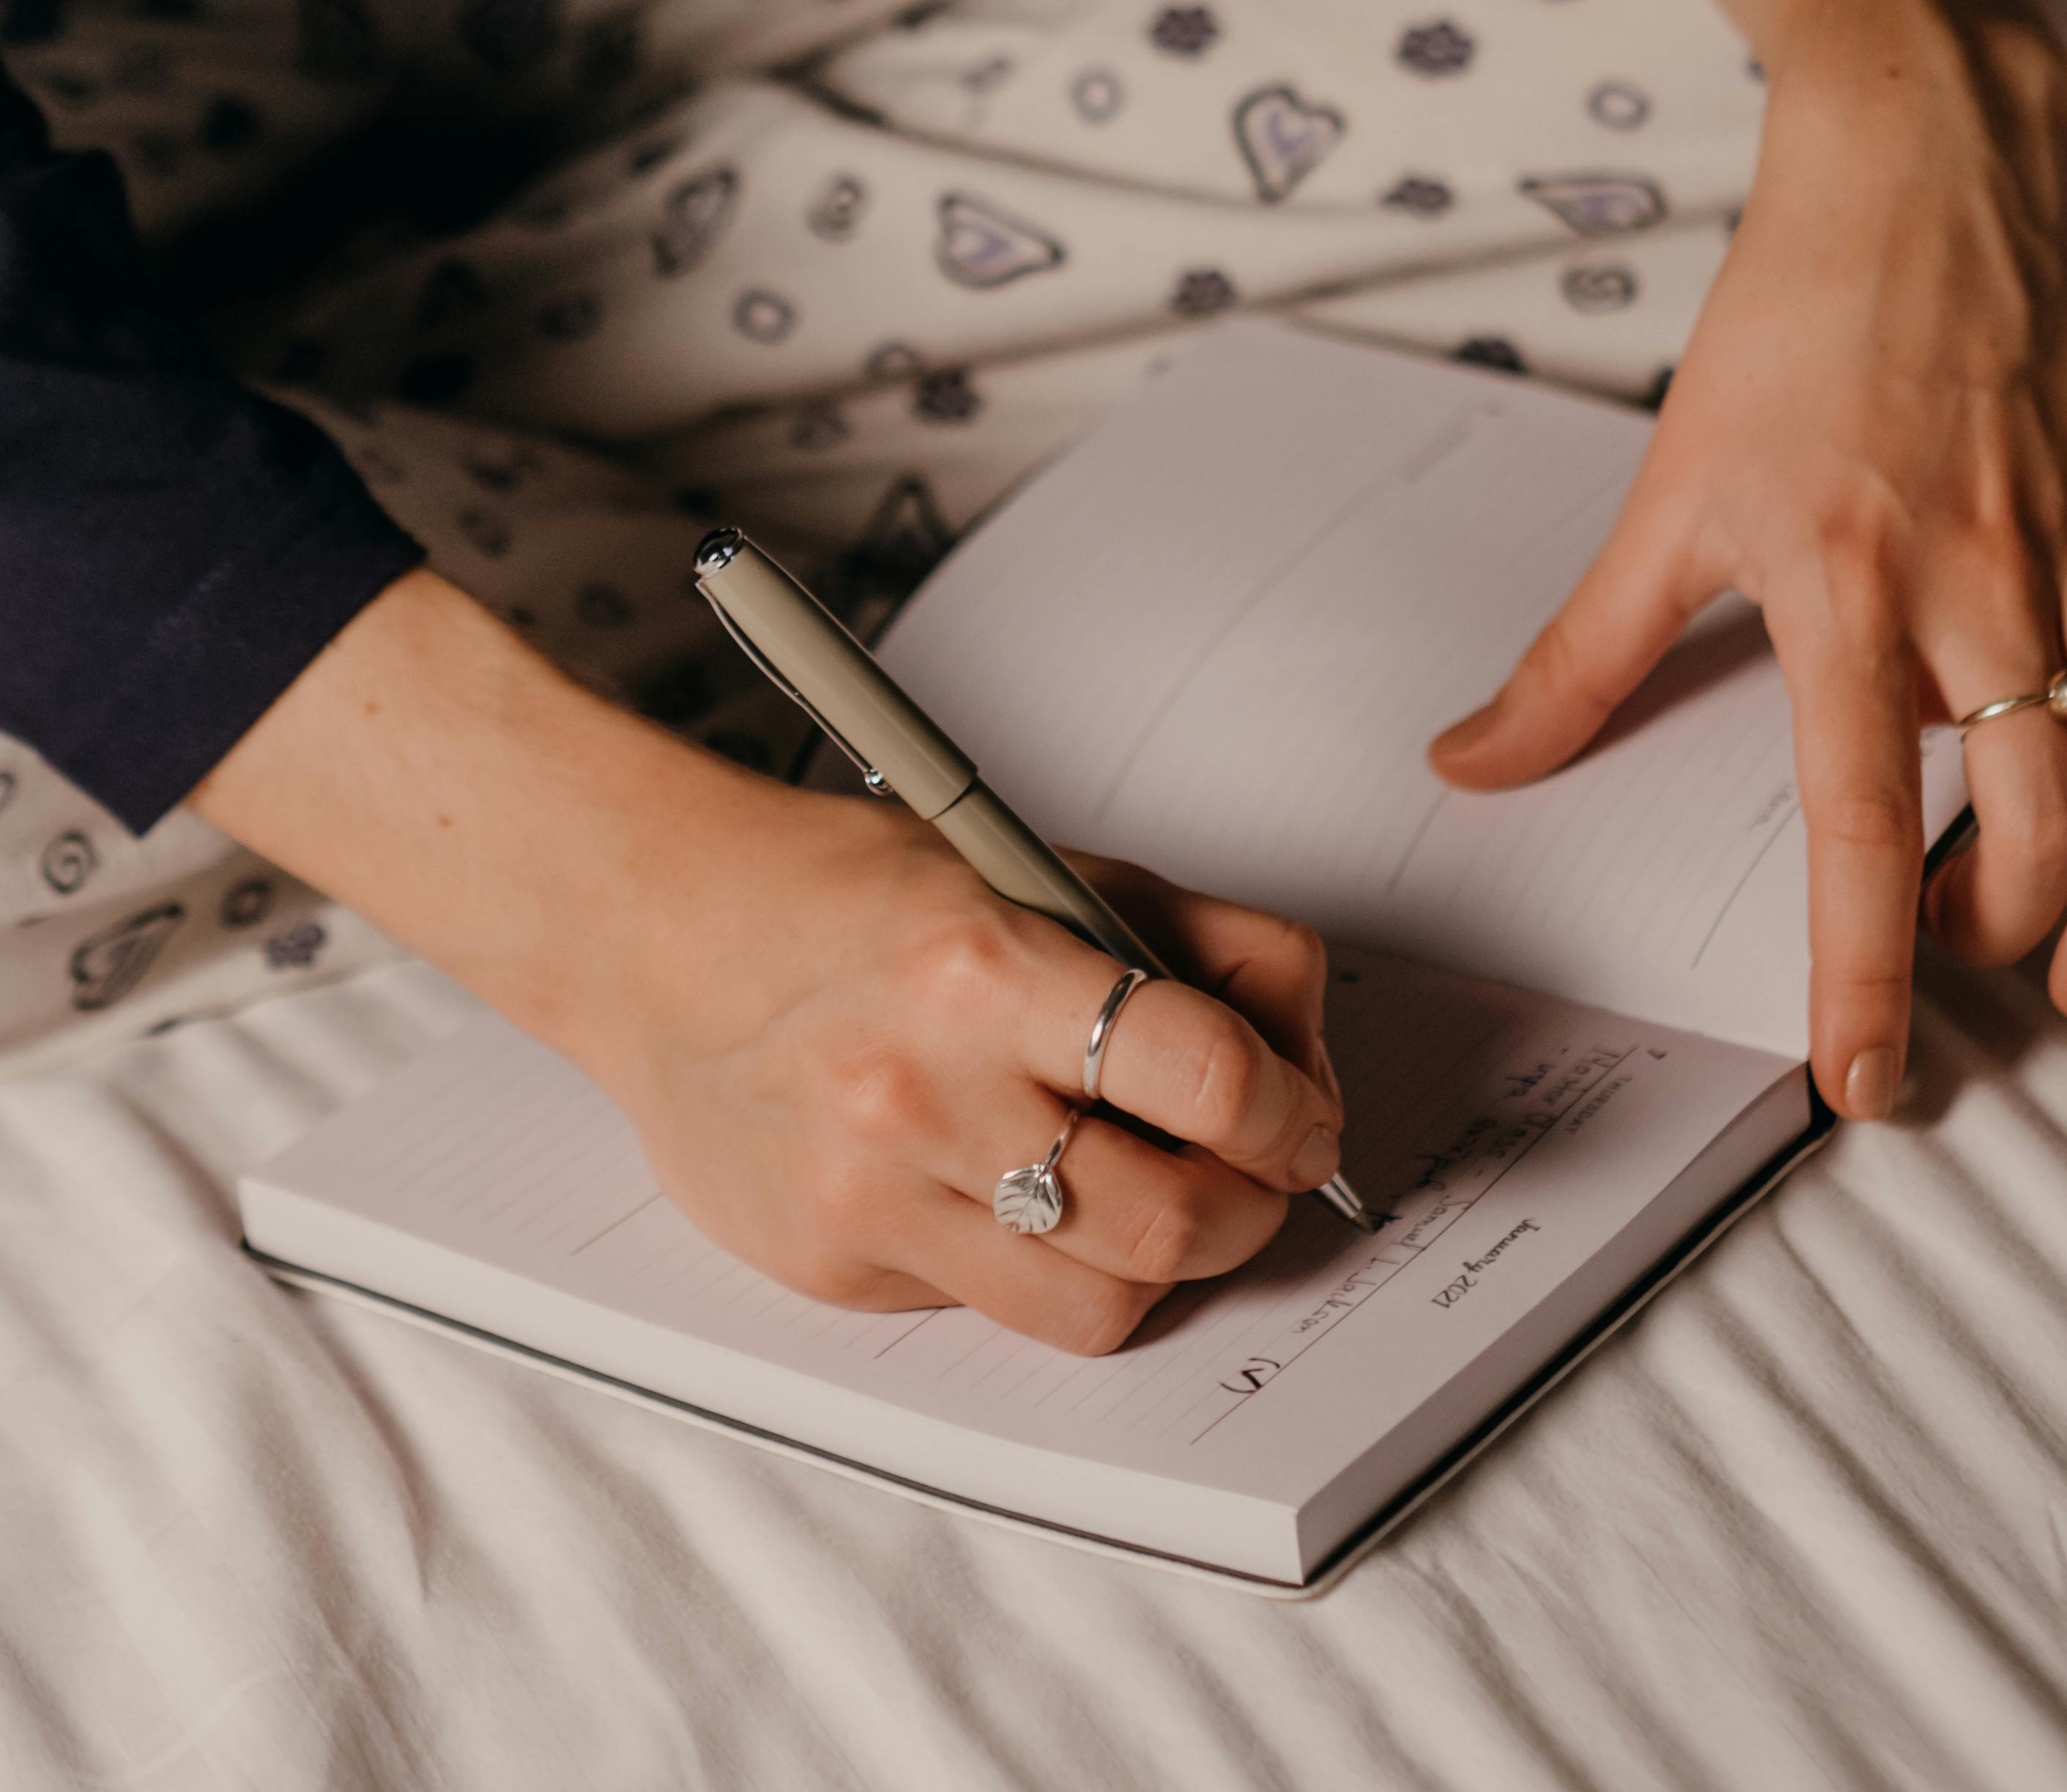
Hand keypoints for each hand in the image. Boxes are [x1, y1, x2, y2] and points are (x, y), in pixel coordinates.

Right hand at [579, 808, 1341, 1349]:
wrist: (657, 938)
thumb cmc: (846, 895)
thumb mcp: (1034, 865)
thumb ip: (1189, 941)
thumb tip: (1299, 1054)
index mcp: (984, 964)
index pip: (1205, 1074)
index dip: (1290, 1108)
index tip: (1299, 1113)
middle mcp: (926, 1091)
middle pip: (1173, 1218)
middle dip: (1253, 1203)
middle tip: (1257, 1169)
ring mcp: (874, 1196)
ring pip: (1102, 1302)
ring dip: (1169, 1261)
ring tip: (1160, 1197)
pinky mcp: (839, 1269)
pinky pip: (1001, 1311)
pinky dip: (1049, 1267)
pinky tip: (1025, 1194)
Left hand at [1427, 0, 2066, 1118]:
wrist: (1929, 166)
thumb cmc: (1793, 323)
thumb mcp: (1668, 490)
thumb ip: (1582, 653)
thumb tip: (1471, 765)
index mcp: (1847, 579)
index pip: (1858, 819)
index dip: (1865, 968)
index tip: (1865, 1081)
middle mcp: (1986, 576)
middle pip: (2041, 813)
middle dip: (2012, 936)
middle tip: (1973, 981)